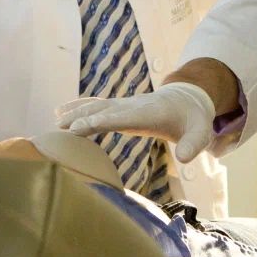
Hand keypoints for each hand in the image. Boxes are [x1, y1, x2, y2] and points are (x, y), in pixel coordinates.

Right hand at [55, 82, 215, 162]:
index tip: (79, 128)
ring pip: (97, 106)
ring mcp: (126, 105)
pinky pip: (97, 105)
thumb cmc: (194, 119)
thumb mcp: (201, 132)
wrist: (189, 97)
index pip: (122, 117)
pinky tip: (60, 113)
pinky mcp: (121, 107)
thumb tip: (184, 159)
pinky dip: (78, 107)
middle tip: (59, 130)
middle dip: (81, 118)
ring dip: (75, 113)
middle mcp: (134, 106)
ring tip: (54, 124)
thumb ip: (194, 145)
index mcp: (150, 113)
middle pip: (104, 111)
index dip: (100, 122)